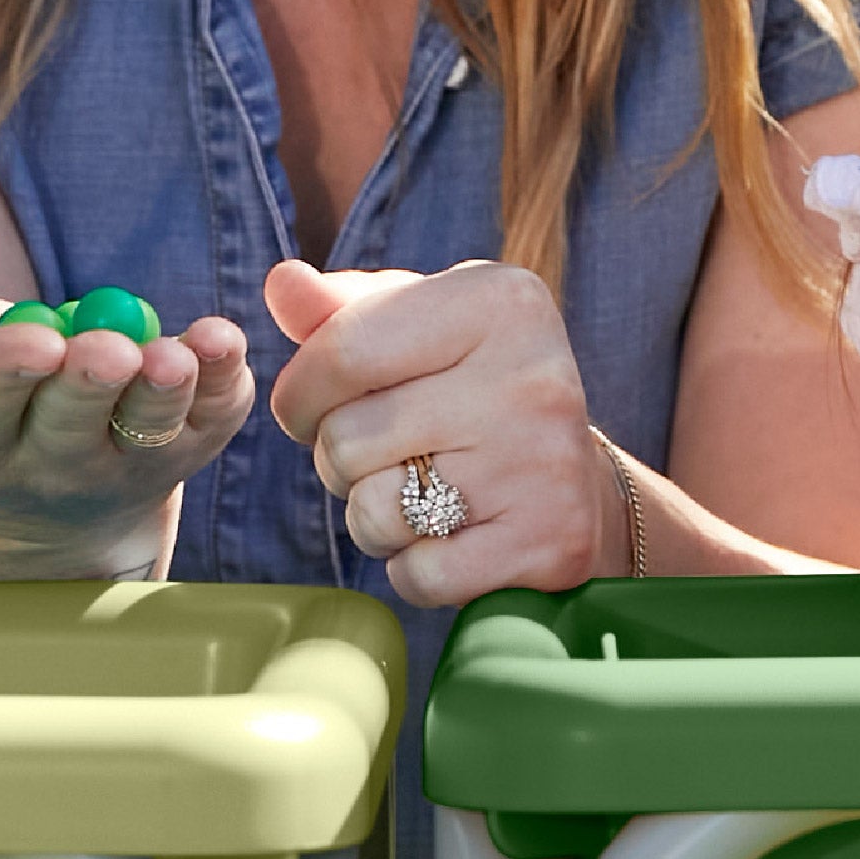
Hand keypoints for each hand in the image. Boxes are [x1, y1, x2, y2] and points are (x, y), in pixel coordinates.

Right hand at [0, 292, 252, 578]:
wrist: (27, 483)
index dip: (3, 376)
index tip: (32, 344)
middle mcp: (40, 471)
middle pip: (68, 427)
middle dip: (89, 382)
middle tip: (107, 350)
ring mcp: (118, 466)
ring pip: (144, 432)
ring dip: (163, 392)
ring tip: (173, 358)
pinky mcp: (181, 449)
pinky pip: (210, 421)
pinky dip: (224, 382)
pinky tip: (223, 344)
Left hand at [266, 258, 629, 605]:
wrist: (578, 485)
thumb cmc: (472, 388)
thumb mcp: (418, 326)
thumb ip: (341, 308)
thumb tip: (282, 283)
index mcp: (498, 300)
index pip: (342, 351)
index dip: (299, 393)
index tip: (306, 409)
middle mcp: (531, 374)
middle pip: (347, 438)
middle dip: (338, 459)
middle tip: (381, 455)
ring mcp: (544, 464)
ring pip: (374, 512)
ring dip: (370, 516)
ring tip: (412, 493)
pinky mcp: (549, 545)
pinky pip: (418, 575)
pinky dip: (413, 568)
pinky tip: (449, 538)